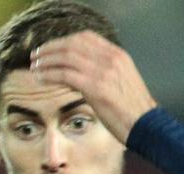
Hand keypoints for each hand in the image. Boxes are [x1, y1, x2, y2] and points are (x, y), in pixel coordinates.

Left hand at [30, 31, 157, 144]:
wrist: (148, 126)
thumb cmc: (134, 111)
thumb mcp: (123, 82)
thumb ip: (106, 71)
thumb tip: (82, 72)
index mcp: (117, 55)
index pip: (86, 37)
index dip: (64, 41)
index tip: (51, 48)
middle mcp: (110, 59)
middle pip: (72, 44)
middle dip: (51, 48)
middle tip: (37, 55)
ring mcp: (103, 72)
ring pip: (66, 57)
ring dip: (46, 60)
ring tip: (35, 67)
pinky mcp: (95, 87)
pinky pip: (65, 75)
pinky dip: (50, 74)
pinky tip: (41, 78)